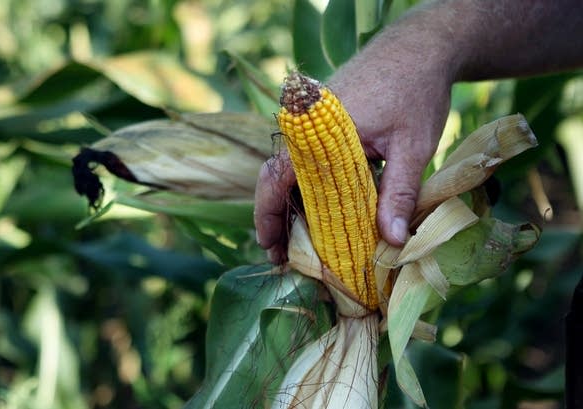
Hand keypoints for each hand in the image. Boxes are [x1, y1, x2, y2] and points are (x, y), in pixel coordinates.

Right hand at [255, 17, 455, 263]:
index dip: (268, 215)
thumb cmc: (416, 92)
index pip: (277, 177)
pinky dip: (306, 185)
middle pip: (276, 176)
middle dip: (275, 217)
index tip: (270, 247)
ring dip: (290, 202)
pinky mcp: (324, 121)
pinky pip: (305, 157)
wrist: (420, 46)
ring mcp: (313, 122)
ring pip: (290, 168)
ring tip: (297, 239)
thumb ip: (399, 193)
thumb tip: (392, 242)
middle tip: (281, 254)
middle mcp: (307, 125)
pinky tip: (317, 208)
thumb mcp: (413, 147)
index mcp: (319, 131)